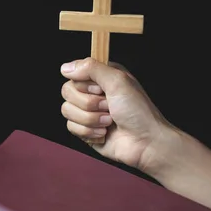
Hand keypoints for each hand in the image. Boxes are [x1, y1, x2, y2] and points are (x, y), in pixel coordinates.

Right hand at [60, 57, 176, 172]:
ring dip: (91, 119)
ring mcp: (88, 112)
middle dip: (89, 104)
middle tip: (108, 107)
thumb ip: (91, 68)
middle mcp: (93, 93)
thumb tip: (65, 68)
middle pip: (67, 92)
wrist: (145, 142)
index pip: (74, 74)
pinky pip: (71, 127)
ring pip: (67, 111)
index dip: (85, 85)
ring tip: (109, 122)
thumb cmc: (138, 111)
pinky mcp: (85, 130)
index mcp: (101, 78)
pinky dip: (90, 131)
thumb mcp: (118, 81)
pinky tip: (105, 133)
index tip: (101, 90)